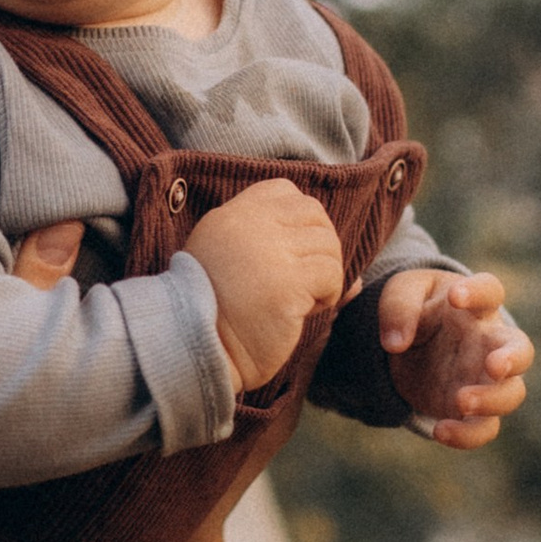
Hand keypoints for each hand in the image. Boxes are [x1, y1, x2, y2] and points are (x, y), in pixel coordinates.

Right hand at [185, 178, 349, 393]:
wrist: (196, 350)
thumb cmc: (216, 313)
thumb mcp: (233, 265)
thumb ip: (276, 248)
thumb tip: (344, 266)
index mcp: (230, 217)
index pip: (284, 191)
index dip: (301, 220)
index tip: (294, 252)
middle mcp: (249, 225)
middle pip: (313, 213)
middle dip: (320, 246)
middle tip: (305, 279)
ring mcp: (270, 252)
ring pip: (328, 244)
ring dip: (324, 274)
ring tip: (301, 299)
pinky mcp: (288, 284)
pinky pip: (332, 274)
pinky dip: (328, 294)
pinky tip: (304, 311)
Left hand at [376, 267, 533, 449]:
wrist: (410, 345)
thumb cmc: (415, 309)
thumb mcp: (400, 295)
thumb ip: (398, 308)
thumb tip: (395, 343)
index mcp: (474, 308)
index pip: (490, 291)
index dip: (479, 292)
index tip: (455, 296)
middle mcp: (489, 342)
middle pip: (521, 349)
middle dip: (513, 358)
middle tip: (495, 365)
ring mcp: (484, 378)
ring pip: (512, 393)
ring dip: (492, 400)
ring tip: (460, 401)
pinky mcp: (471, 409)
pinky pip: (484, 427)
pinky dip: (468, 435)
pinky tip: (440, 431)